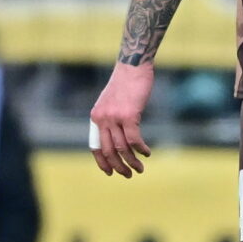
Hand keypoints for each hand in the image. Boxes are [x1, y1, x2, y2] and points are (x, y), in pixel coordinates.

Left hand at [90, 61, 155, 177]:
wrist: (133, 66)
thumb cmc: (126, 83)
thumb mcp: (112, 102)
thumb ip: (111, 118)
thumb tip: (119, 137)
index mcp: (96, 117)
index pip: (95, 146)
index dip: (102, 162)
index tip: (110, 172)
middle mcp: (102, 119)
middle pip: (108, 151)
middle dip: (118, 166)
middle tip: (128, 175)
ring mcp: (114, 117)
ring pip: (121, 148)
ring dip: (131, 161)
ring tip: (140, 168)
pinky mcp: (129, 115)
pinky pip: (134, 139)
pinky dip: (141, 149)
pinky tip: (147, 152)